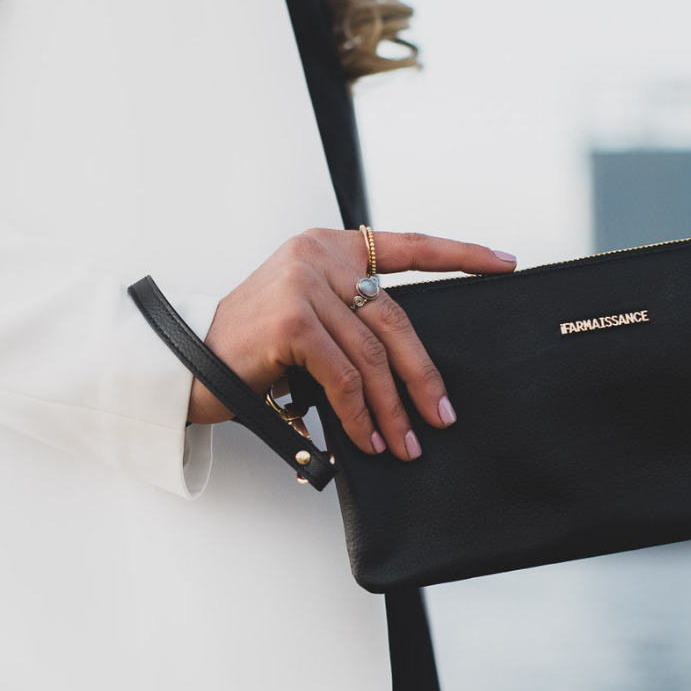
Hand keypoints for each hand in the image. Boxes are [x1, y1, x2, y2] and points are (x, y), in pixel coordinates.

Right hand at [187, 228, 516, 459]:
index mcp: (330, 247)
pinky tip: (367, 440)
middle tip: (442, 415)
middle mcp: (318, 255)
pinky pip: (344, 377)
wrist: (185, 360)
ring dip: (393, 409)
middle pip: (395, 320)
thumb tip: (411, 369)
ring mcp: (304, 284)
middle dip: (423, 376)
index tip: (504, 263)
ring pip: (373, 355)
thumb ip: (352, 319)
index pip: (408, 246)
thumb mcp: (307, 316)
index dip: (461, 254)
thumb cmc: (249, 346)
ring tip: (406, 444)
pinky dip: (360, 415)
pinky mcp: (293, 321)